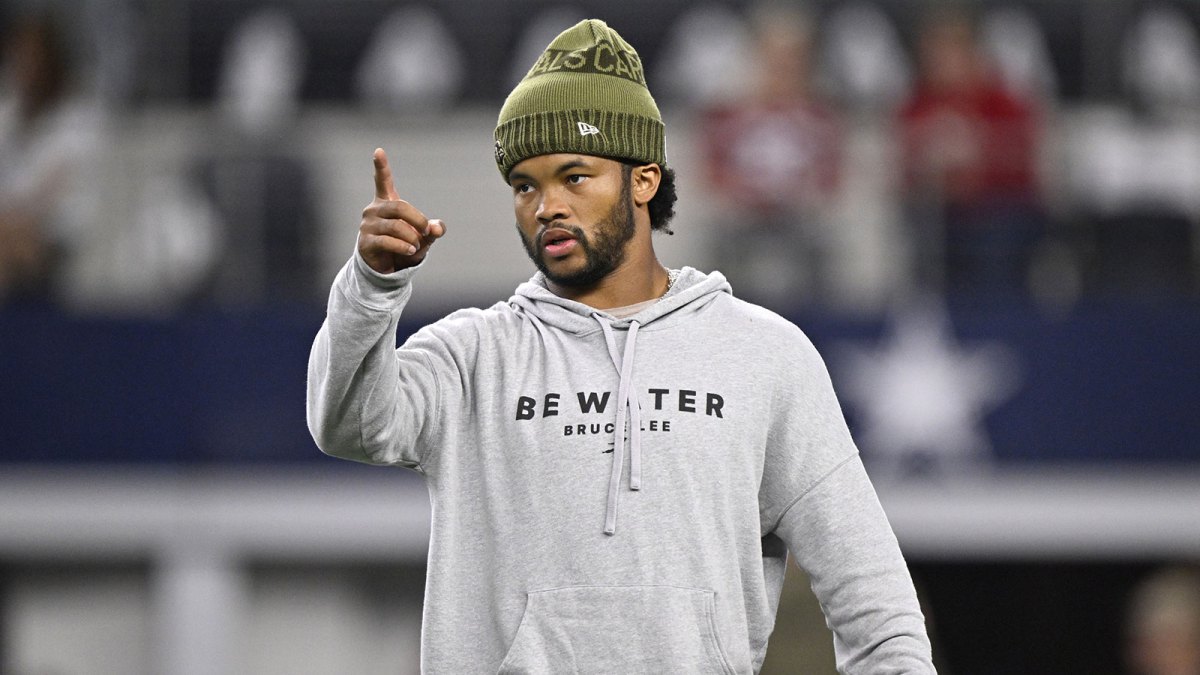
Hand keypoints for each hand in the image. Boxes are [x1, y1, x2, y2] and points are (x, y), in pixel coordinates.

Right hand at [357, 148, 445, 273]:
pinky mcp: (366, 242)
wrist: (387, 268)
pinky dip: (403, 246)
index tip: (379, 151)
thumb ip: (433, 230)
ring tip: (416, 246)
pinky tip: (410, 250)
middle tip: (427, 232)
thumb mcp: (424, 237)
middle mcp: (374, 210)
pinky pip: (388, 241)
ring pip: (395, 226)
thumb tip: (437, 228)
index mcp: (387, 202)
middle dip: (418, 220)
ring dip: (412, 237)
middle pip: (399, 207)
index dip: (381, 166)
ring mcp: (368, 226)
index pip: (383, 181)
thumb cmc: (405, 245)